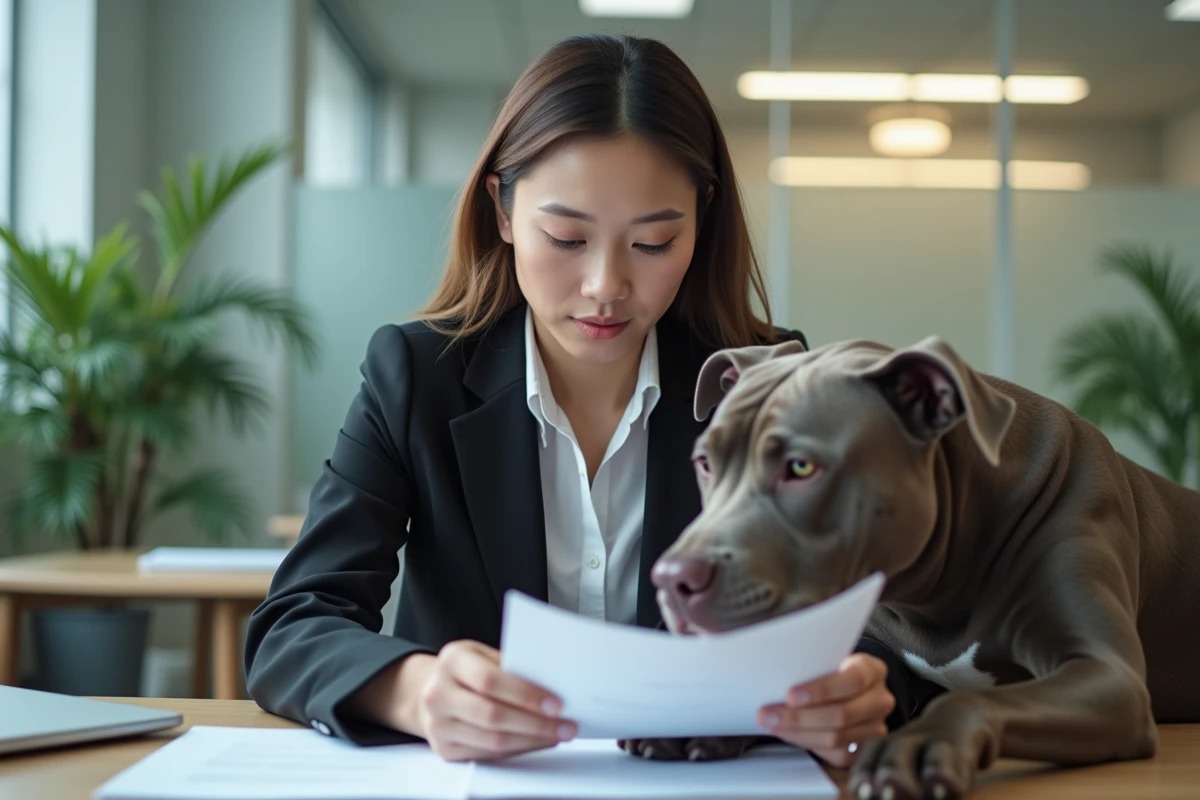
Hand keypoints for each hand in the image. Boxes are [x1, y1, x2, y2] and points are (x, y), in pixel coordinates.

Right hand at [408, 640, 577, 761]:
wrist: (432, 689)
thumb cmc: (468, 670)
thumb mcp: (483, 655)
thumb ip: (511, 667)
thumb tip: (552, 687)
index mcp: (452, 660)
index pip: (490, 681)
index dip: (525, 695)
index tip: (555, 704)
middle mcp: (438, 693)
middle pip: (492, 715)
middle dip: (535, 723)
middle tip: (565, 726)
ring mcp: (437, 724)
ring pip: (492, 740)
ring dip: (531, 740)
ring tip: (556, 735)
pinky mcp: (444, 748)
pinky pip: (487, 754)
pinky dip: (517, 749)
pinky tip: (535, 742)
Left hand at [756, 653, 893, 767]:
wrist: (854, 687)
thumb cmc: (835, 669)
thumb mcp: (829, 658)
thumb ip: (813, 666)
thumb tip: (776, 678)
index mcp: (873, 670)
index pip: (852, 681)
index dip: (821, 690)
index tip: (790, 695)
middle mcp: (880, 700)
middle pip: (842, 715)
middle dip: (800, 717)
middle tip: (769, 714)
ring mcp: (876, 727)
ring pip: (836, 738)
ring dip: (798, 733)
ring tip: (773, 724)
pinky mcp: (865, 748)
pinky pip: (835, 754)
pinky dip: (808, 744)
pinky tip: (789, 734)